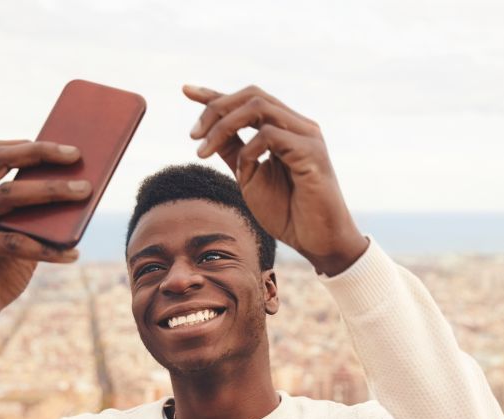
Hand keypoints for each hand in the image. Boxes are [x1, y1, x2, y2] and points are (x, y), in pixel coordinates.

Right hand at [0, 140, 91, 339]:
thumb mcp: (17, 240)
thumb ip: (35, 218)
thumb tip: (80, 196)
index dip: (28, 144)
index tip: (65, 145)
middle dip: (41, 153)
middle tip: (77, 155)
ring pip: (8, 194)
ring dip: (51, 191)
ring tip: (85, 193)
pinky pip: (14, 243)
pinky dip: (48, 248)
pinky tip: (73, 254)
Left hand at [183, 84, 368, 275]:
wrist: (318, 242)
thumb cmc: (289, 213)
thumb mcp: (250, 177)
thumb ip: (234, 152)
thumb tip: (208, 131)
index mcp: (285, 129)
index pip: (247, 100)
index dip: (215, 94)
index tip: (185, 90)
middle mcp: (298, 126)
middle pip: (252, 95)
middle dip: (216, 109)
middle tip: (193, 136)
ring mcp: (308, 136)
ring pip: (258, 107)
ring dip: (224, 126)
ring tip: (204, 150)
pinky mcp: (312, 153)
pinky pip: (270, 135)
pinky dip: (249, 149)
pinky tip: (243, 170)